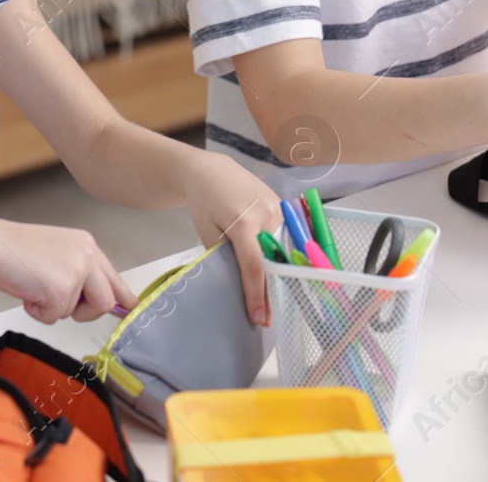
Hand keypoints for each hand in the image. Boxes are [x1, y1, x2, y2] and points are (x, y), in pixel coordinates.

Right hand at [0, 213, 136, 323]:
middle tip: (59, 302)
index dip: (122, 298)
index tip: (130, 309)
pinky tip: (26, 290)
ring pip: (78, 313)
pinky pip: (54, 318)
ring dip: (55, 310)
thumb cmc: (12, 249)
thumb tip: (93, 299)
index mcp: (86, 245)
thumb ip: (77, 272)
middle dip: (84, 312)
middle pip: (105, 302)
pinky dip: (37, 312)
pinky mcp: (61, 289)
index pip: (114, 277)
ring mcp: (76, 271)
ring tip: (35, 288)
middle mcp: (87, 255)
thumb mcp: (55, 253)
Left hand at [179, 150, 281, 325]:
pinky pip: (283, 236)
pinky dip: (278, 255)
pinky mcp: (281, 205)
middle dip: (271, 291)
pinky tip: (275, 272)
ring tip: (270, 299)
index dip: (257, 295)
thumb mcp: (207, 233)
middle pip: (273, 261)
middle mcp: (266, 214)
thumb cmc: (204, 202)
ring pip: (281, 250)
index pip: (255, 266)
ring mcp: (277, 208)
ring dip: (277, 274)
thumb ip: (225, 256)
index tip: (259, 318)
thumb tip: (241, 282)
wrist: (212, 171)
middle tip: (267, 318)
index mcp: (243, 222)